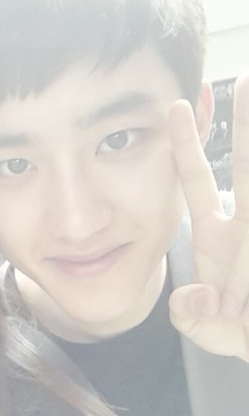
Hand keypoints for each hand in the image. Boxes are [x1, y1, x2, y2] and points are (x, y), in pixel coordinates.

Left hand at [168, 73, 248, 361]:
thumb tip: (192, 297)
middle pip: (246, 165)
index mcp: (218, 240)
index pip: (197, 184)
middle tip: (245, 78)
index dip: (185, 148)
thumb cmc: (248, 337)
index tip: (175, 109)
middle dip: (245, 123)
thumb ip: (193, 319)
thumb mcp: (214, 332)